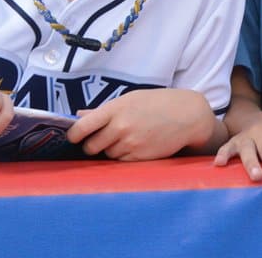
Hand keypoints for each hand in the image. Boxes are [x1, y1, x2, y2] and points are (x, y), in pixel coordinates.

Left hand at [69, 88, 215, 160]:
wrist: (188, 115)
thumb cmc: (158, 104)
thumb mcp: (131, 100)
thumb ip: (104, 110)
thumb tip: (78, 116)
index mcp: (116, 109)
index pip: (81, 127)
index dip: (74, 135)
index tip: (74, 137)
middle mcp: (121, 127)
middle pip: (91, 146)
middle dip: (93, 145)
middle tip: (104, 139)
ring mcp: (131, 143)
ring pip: (107, 155)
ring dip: (112, 150)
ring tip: (128, 138)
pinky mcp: (140, 157)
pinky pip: (121, 162)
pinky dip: (124, 157)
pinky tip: (136, 146)